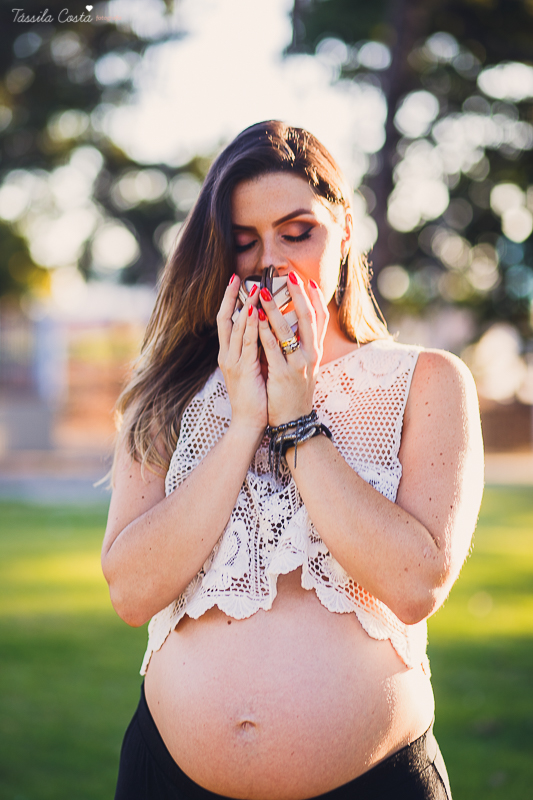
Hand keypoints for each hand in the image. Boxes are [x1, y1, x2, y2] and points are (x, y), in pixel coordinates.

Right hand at [217, 275, 267, 436]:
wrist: (249, 422)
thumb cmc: (255, 396)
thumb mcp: (253, 368)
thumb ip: (254, 349)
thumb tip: (263, 330)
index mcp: (229, 354)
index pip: (226, 321)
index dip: (229, 301)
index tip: (236, 282)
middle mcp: (227, 355)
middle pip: (225, 320)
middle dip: (231, 297)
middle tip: (238, 277)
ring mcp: (233, 362)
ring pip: (236, 328)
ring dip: (245, 307)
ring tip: (252, 288)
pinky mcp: (243, 370)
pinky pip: (247, 344)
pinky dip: (251, 326)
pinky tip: (256, 312)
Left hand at [258, 272, 328, 425]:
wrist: (294, 421)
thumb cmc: (295, 393)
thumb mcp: (304, 368)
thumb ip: (302, 348)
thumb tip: (296, 328)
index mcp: (315, 352)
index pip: (320, 319)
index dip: (316, 298)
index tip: (308, 281)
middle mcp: (310, 355)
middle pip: (308, 318)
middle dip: (299, 294)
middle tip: (289, 275)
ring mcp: (298, 365)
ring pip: (287, 330)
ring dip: (273, 308)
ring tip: (261, 291)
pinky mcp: (282, 374)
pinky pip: (272, 348)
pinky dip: (263, 331)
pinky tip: (255, 318)